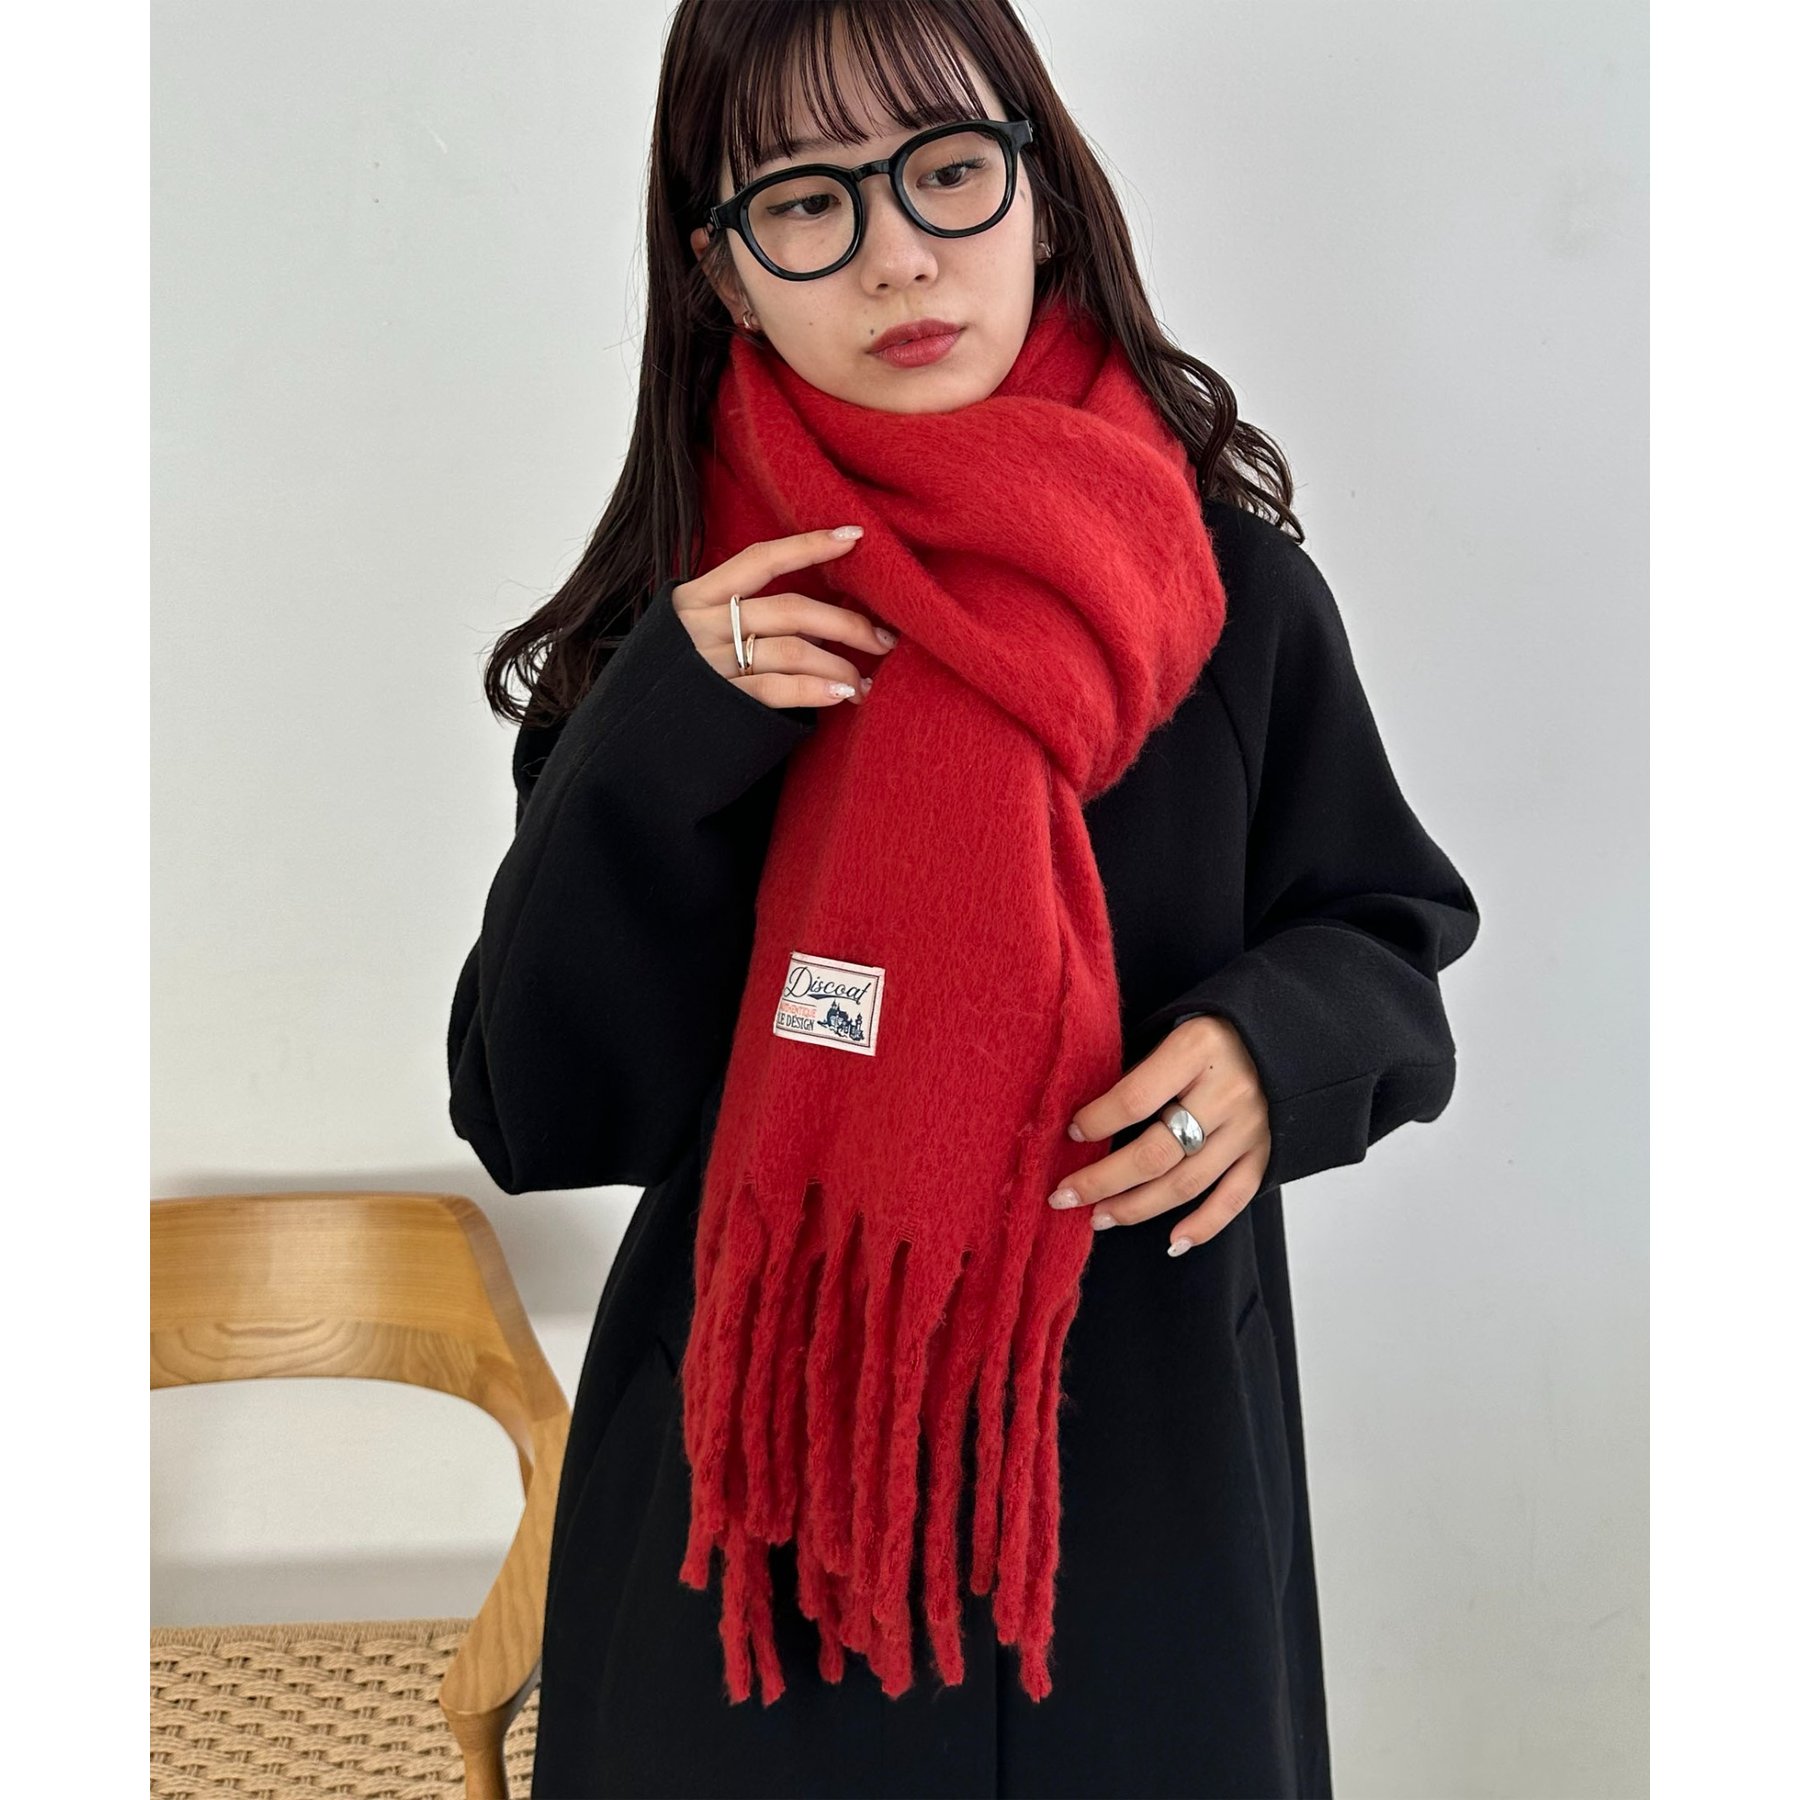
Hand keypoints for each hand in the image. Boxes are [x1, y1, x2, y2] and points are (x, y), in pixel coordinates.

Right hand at [670, 527, 897, 709]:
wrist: (629, 741)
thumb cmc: (675, 681)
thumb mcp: (690, 633)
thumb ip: (738, 616)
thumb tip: (817, 620)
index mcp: (695, 598)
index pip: (761, 560)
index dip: (808, 546)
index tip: (854, 536)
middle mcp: (703, 626)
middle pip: (792, 610)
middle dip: (847, 624)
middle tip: (883, 639)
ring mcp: (712, 666)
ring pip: (794, 652)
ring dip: (840, 666)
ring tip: (864, 682)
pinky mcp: (724, 704)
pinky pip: (780, 690)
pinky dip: (817, 690)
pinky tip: (842, 694)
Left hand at [1051, 1016, 1271, 1255]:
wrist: (1275, 1031)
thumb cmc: (1205, 1033)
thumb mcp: (1167, 1032)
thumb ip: (1134, 1073)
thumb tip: (1081, 1127)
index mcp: (1197, 1049)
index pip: (1135, 1099)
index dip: (1096, 1123)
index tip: (1070, 1135)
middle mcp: (1227, 1091)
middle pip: (1156, 1153)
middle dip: (1102, 1181)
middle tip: (1064, 1196)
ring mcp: (1250, 1127)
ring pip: (1187, 1184)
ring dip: (1137, 1208)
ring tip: (1099, 1216)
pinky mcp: (1265, 1150)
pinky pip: (1235, 1198)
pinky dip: (1205, 1225)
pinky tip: (1173, 1241)